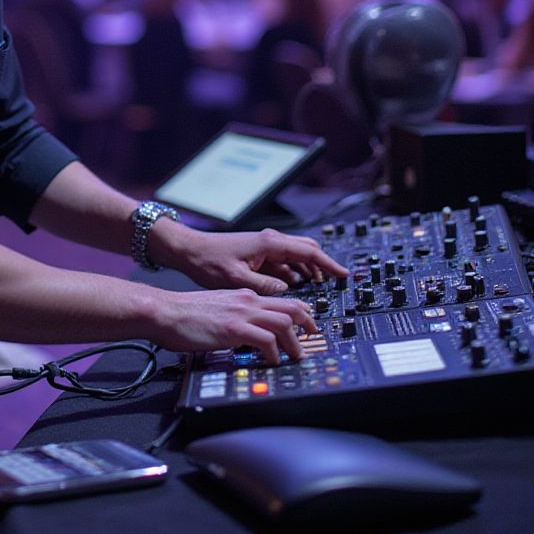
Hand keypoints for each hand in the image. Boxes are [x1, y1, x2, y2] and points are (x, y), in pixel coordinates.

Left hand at [151, 224, 348, 295]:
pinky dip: (293, 273)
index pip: (309, 252)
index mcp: (269, 243)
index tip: (344, 275)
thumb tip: (287, 292)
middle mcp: (270, 241)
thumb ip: (265, 287)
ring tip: (317, 288)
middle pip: (306, 250)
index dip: (329, 265)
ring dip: (308, 271)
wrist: (189, 250)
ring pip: (295, 256)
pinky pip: (283, 262)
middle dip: (322, 266)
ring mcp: (264, 247)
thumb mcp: (237, 279)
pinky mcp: (257, 254)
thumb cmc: (208, 261)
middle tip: (334, 283)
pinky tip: (294, 286)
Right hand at [154, 288, 316, 360]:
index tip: (307, 326)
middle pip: (291, 308)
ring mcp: (241, 314)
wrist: (165, 311)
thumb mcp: (218, 309)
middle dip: (308, 325)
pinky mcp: (233, 328)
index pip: (282, 300)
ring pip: (284, 322)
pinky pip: (266, 340)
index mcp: (243, 296)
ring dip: (295, 343)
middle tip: (312, 341)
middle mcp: (246, 301)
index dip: (301, 313)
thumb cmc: (184, 314)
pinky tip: (271, 361)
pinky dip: (274, 353)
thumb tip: (249, 334)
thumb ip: (236, 317)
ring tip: (295, 356)